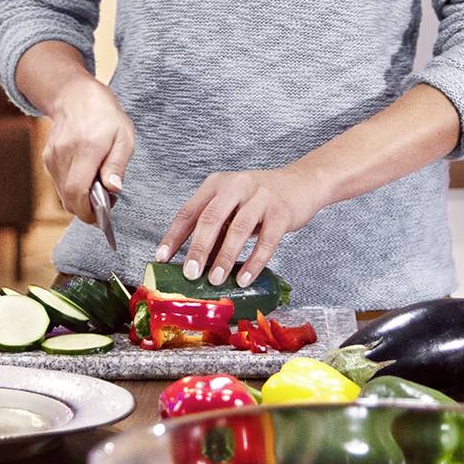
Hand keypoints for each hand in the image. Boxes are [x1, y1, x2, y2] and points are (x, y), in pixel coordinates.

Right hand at [40, 75, 134, 228]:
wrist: (74, 94)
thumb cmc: (104, 114)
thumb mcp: (124, 136)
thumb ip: (117, 164)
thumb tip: (113, 188)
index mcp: (87, 148)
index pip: (78, 191)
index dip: (88, 212)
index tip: (102, 217)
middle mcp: (65, 154)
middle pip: (68, 198)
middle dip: (86, 209)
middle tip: (104, 203)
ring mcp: (52, 156)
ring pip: (62, 194)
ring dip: (79, 199)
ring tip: (96, 186)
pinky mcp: (47, 158)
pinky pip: (59, 184)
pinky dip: (71, 188)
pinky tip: (85, 177)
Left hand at [159, 166, 329, 287]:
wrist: (301, 183)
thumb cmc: (259, 199)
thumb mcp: (232, 205)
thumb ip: (214, 226)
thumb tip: (193, 263)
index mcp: (216, 184)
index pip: (189, 211)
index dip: (174, 236)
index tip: (162, 258)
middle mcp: (236, 185)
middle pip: (211, 218)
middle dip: (198, 248)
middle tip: (190, 274)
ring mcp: (260, 197)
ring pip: (238, 229)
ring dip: (224, 257)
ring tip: (215, 280)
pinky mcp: (281, 212)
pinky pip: (267, 241)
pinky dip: (254, 262)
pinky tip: (244, 278)